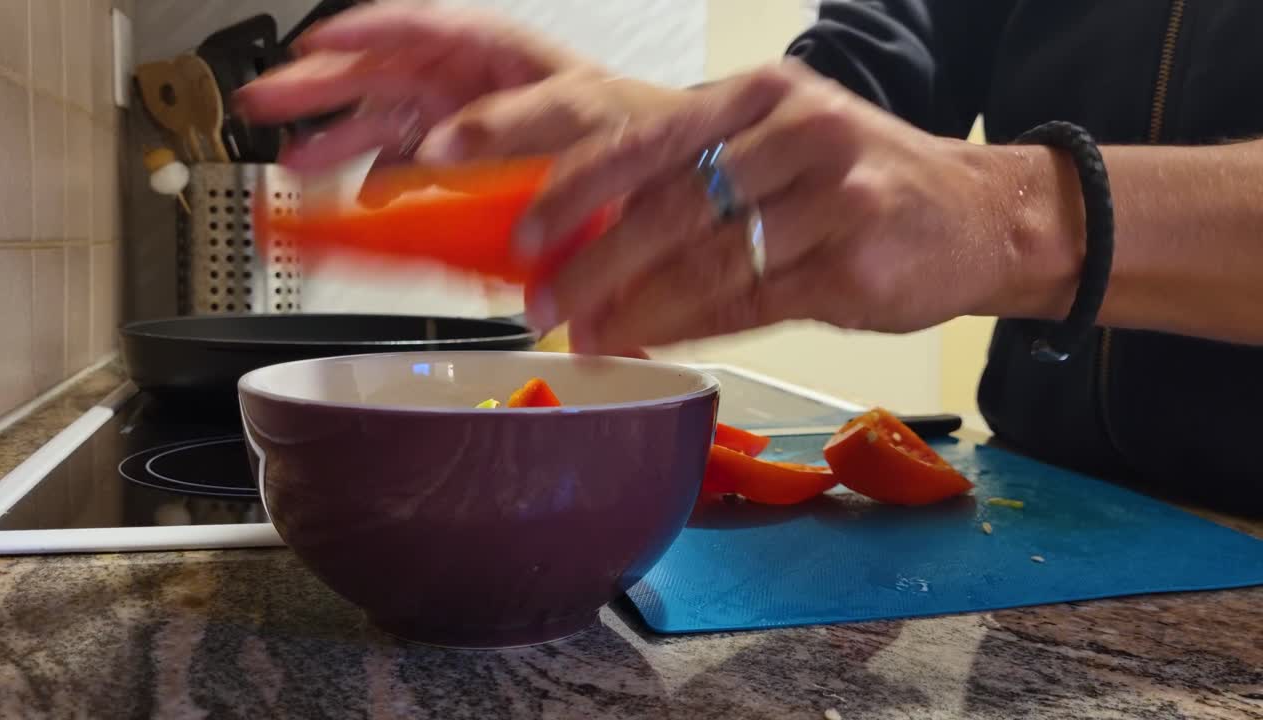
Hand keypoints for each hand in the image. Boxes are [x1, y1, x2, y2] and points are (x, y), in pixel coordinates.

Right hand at [233, 2, 590, 174]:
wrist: (650, 175)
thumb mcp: (571, 112)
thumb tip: (435, 151)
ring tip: (292, 158)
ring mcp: (460, 123)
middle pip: (379, 74)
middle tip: (268, 101)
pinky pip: (407, 166)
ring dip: (335, 140)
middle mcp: (468, 81)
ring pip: (382, 123)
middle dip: (320, 88)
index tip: (313, 44)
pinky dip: (379, 182)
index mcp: (494, 51)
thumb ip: (503, 126)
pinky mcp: (462, 165)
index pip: (415, 28)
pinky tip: (358, 196)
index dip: (361, 32)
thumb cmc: (623, 123)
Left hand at [516, 60, 1081, 353]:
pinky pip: (749, 299)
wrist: (982, 213)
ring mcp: (831, 194)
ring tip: (584, 331)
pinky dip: (689, 323)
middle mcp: (794, 130)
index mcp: (759, 95)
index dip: (572, 182)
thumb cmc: (860, 182)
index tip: (519, 227)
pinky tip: (648, 338)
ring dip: (632, 302)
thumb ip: (694, 183)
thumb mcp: (777, 152)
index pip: (645, 137)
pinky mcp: (854, 259)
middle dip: (591, 259)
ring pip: (705, 257)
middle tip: (539, 300)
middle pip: (667, 202)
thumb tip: (593, 242)